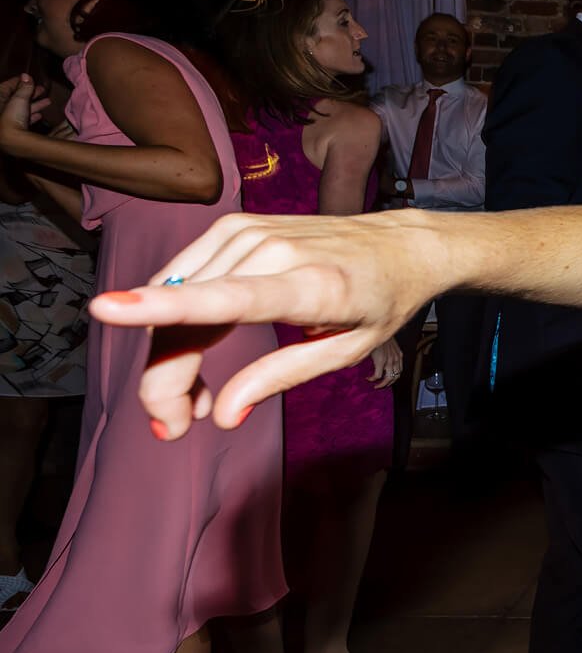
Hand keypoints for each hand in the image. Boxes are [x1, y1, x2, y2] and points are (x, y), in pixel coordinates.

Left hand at [0, 74, 48, 146]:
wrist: (13, 141)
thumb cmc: (11, 117)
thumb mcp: (20, 99)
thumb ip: (24, 87)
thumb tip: (26, 76)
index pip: (7, 87)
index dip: (19, 82)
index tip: (29, 79)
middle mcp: (1, 109)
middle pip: (16, 98)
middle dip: (29, 93)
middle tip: (41, 89)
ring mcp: (8, 120)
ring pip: (21, 109)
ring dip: (34, 104)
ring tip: (48, 101)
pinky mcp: (15, 129)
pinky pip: (24, 120)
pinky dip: (32, 116)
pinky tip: (40, 115)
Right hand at [86, 210, 444, 436]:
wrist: (402, 244)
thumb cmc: (380, 301)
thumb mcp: (348, 350)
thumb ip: (281, 377)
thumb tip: (224, 415)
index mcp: (310, 286)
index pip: (227, 298)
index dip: (164, 307)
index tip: (108, 310)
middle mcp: (273, 251)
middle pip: (186, 317)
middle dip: (164, 380)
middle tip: (175, 426)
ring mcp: (249, 231)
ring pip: (174, 299)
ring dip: (168, 357)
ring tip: (199, 399)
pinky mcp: (234, 225)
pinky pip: (182, 278)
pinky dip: (176, 320)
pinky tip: (194, 355)